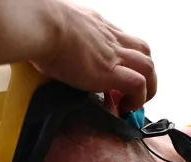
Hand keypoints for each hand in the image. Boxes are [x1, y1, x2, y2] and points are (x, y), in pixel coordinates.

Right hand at [32, 0, 155, 113]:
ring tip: (132, 104)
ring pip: (149, 68)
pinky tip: (124, 108)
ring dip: (147, 88)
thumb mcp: (57, 26)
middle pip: (144, 52)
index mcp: (98, 27)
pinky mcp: (110, 72)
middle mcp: (111, 38)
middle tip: (133, 92)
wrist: (44, 26)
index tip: (115, 76)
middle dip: (145, 74)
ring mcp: (114, 54)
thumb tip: (49, 50)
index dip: (125, 59)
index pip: (122, 40)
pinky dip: (137, 98)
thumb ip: (61, 38)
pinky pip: (138, 85)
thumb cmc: (41, 25)